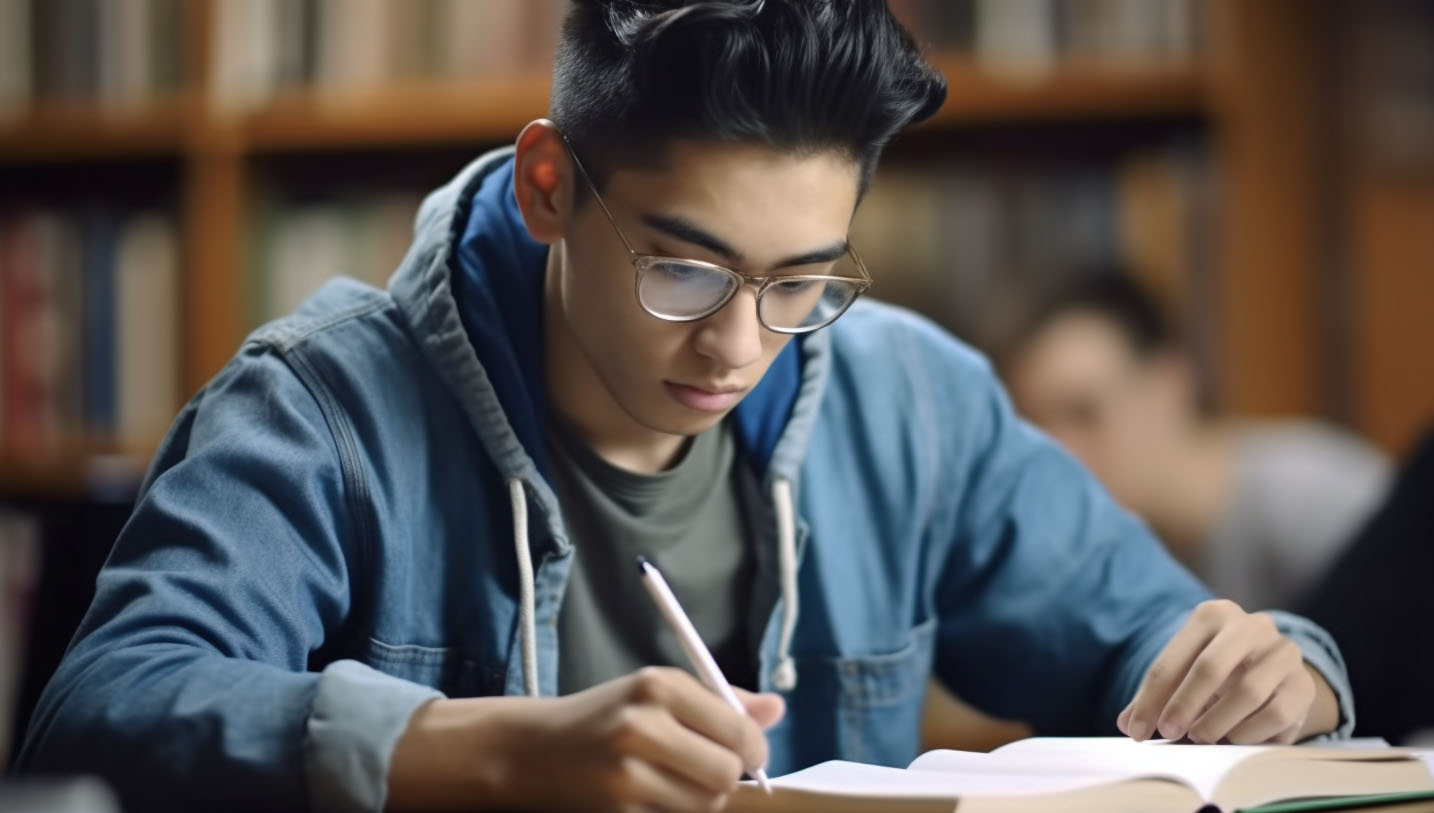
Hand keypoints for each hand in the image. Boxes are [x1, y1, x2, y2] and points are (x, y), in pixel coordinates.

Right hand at [389, 666, 784, 810]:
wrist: (530, 751)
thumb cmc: (603, 718)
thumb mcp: (657, 694)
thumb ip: (721, 702)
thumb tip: (777, 709)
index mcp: (657, 686)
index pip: (738, 730)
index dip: (754, 750)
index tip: (749, 754)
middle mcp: (641, 726)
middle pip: (727, 774)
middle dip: (728, 779)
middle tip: (711, 773)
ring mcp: (626, 775)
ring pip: (705, 805)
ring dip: (700, 800)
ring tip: (671, 781)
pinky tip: (648, 798)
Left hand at [1116, 599, 1337, 744]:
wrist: (1271, 670)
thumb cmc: (1216, 672)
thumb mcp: (1183, 674)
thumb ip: (1155, 698)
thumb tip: (1129, 725)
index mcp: (1212, 615)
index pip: (1173, 659)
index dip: (1151, 699)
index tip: (1137, 731)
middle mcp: (1251, 625)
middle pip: (1210, 667)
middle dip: (1184, 704)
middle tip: (1169, 732)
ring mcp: (1283, 652)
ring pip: (1247, 691)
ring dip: (1217, 722)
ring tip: (1199, 738)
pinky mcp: (1303, 683)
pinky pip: (1276, 713)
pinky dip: (1249, 732)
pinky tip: (1231, 739)